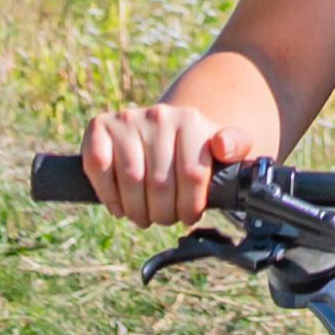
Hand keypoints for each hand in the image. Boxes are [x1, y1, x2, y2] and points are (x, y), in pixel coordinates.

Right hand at [83, 99, 261, 226]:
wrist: (165, 132)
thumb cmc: (196, 150)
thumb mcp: (226, 148)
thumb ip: (236, 146)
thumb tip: (222, 146)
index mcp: (191, 121)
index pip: (192, 175)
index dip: (190, 206)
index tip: (189, 217)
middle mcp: (159, 115)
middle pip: (159, 182)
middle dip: (163, 213)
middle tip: (164, 219)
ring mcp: (127, 119)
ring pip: (129, 180)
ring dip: (136, 210)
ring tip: (144, 216)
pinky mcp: (99, 126)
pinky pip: (98, 167)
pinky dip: (108, 195)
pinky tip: (120, 205)